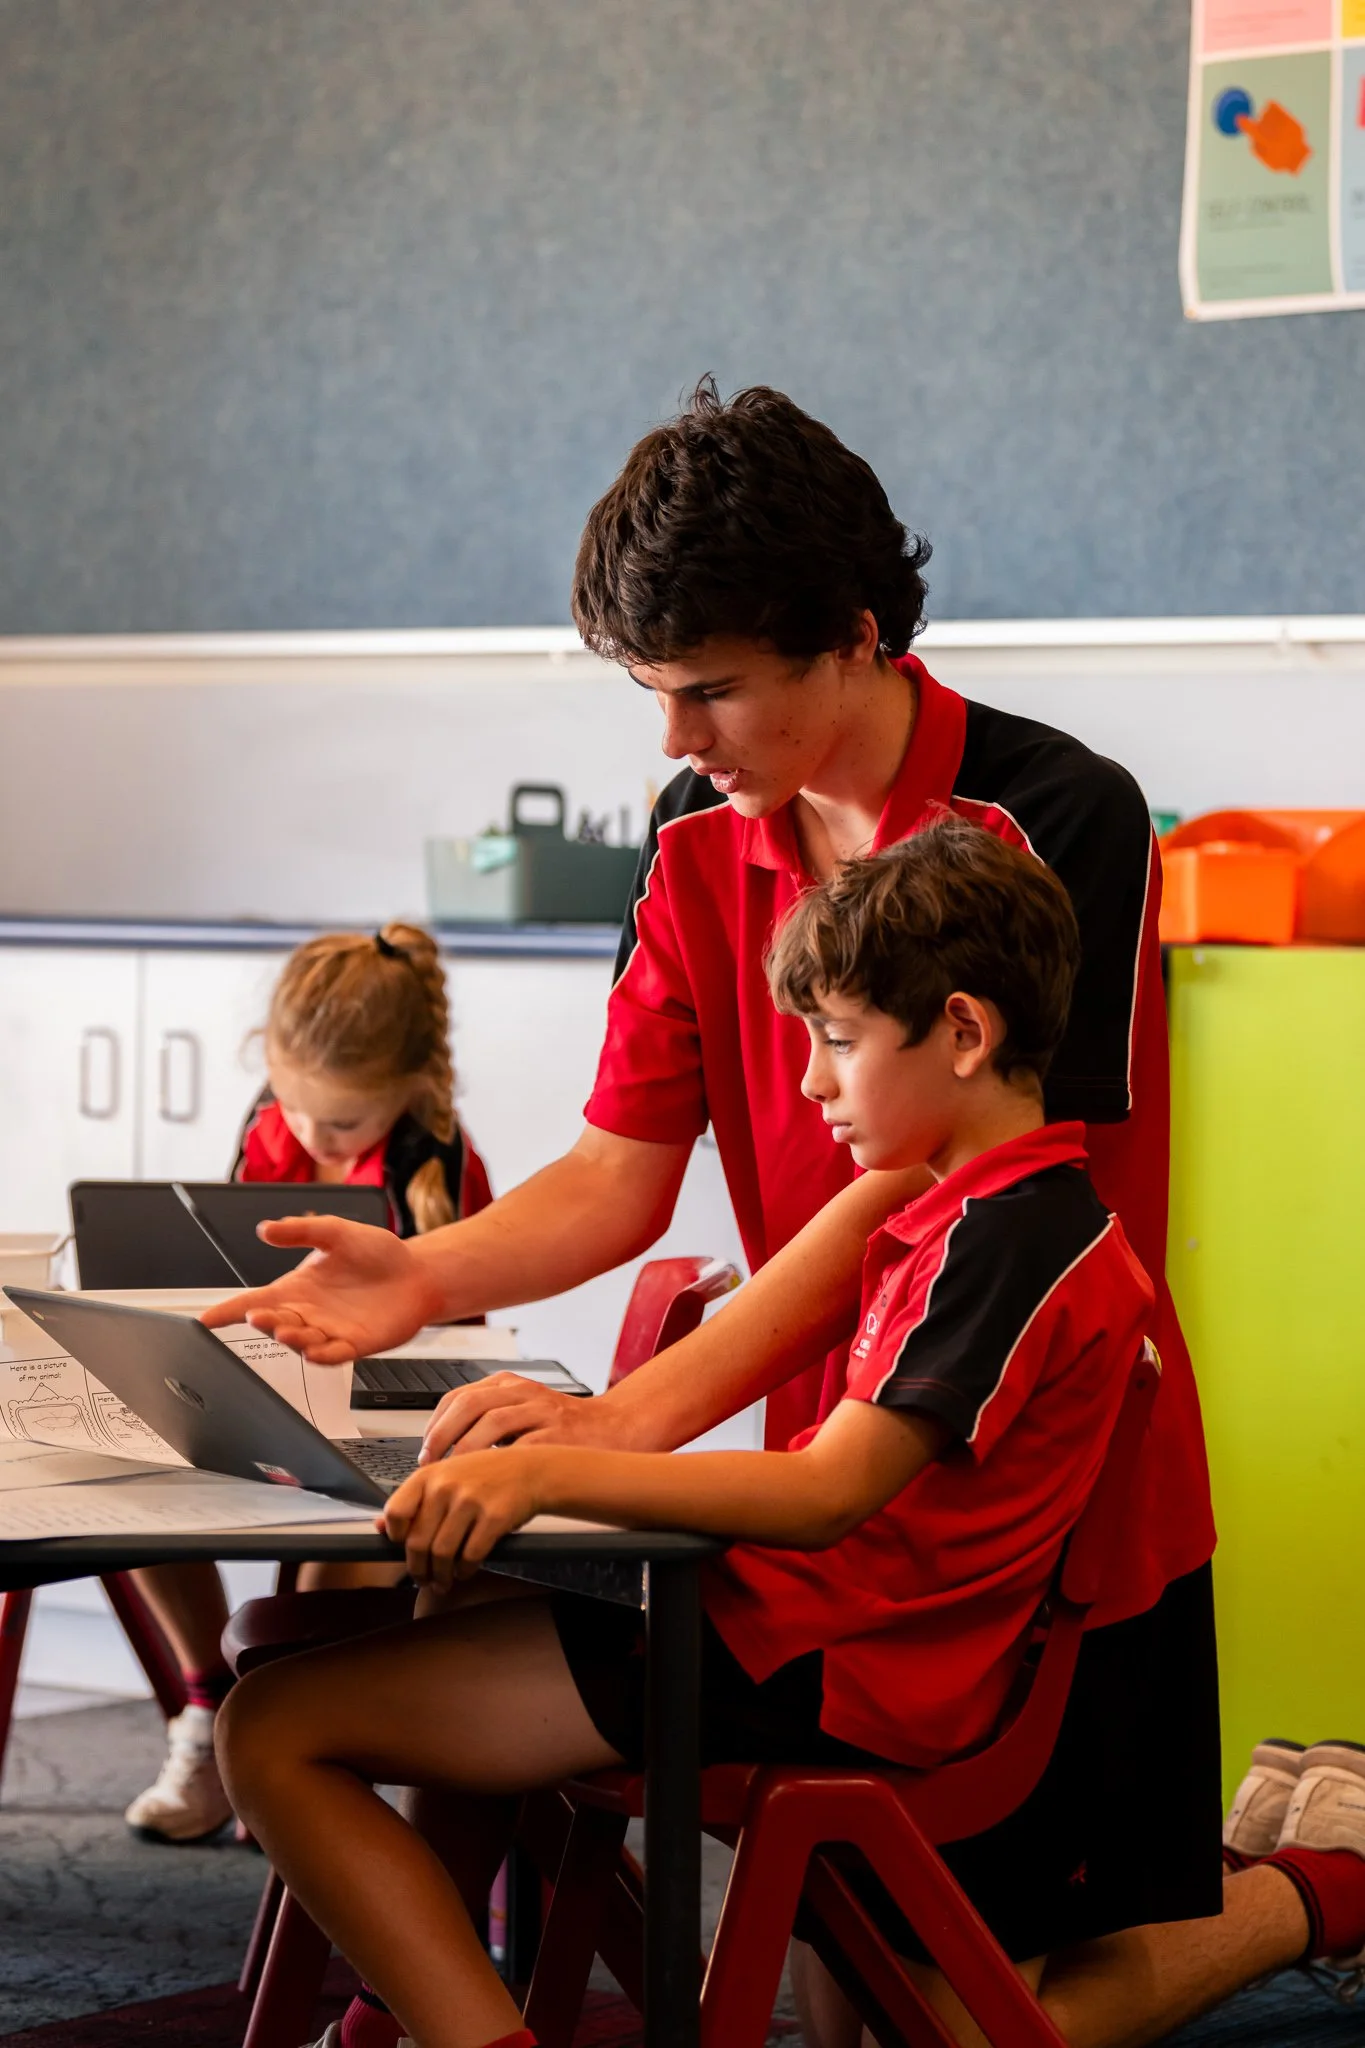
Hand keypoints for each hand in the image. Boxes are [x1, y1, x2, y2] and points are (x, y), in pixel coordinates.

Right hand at [199, 1216, 446, 1363]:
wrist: (417, 1273)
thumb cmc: (377, 1253)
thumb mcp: (336, 1231)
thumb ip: (301, 1230)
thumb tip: (265, 1229)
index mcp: (295, 1289)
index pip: (253, 1301)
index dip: (227, 1311)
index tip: (204, 1320)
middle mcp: (307, 1313)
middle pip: (273, 1324)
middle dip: (262, 1322)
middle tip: (256, 1316)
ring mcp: (328, 1331)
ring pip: (300, 1342)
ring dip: (290, 1339)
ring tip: (285, 1330)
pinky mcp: (353, 1345)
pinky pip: (332, 1355)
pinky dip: (322, 1356)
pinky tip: (315, 1351)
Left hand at [380, 1450, 538, 1587]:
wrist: (531, 1471)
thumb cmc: (486, 1475)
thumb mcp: (446, 1477)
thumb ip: (415, 1500)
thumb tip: (379, 1527)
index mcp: (429, 1474)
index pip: (395, 1512)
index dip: (395, 1537)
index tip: (404, 1547)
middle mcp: (446, 1486)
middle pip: (417, 1542)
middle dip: (418, 1569)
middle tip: (424, 1579)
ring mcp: (470, 1501)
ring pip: (442, 1554)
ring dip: (441, 1576)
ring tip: (444, 1581)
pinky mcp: (493, 1518)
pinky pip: (470, 1556)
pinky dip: (465, 1571)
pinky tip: (466, 1571)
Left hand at [420, 1373, 628, 1461]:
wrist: (616, 1428)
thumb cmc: (565, 1426)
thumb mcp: (522, 1410)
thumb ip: (488, 1418)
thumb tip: (442, 1445)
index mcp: (510, 1384)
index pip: (458, 1396)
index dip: (435, 1424)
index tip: (426, 1449)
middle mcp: (524, 1392)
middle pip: (469, 1404)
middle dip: (442, 1436)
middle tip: (430, 1463)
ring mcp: (542, 1412)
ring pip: (491, 1423)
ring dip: (465, 1451)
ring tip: (455, 1475)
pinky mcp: (558, 1435)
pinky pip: (519, 1448)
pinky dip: (498, 1465)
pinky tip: (488, 1481)